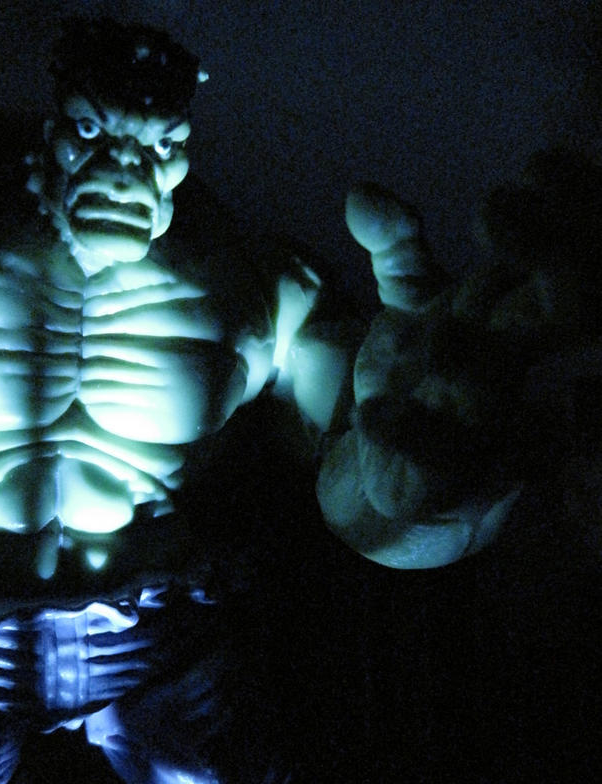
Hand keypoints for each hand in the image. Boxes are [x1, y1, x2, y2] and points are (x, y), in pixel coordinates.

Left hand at [318, 150, 599, 567]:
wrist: (397, 473)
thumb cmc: (417, 378)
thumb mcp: (411, 307)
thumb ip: (398, 247)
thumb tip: (361, 191)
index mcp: (516, 318)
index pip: (560, 261)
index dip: (563, 214)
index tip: (539, 167)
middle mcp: (514, 368)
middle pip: (555, 317)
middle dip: (550, 265)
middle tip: (500, 218)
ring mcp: (484, 425)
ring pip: (496, 388)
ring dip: (470, 358)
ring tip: (438, 335)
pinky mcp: (444, 476)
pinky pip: (433, 453)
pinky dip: (404, 430)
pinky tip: (372, 411)